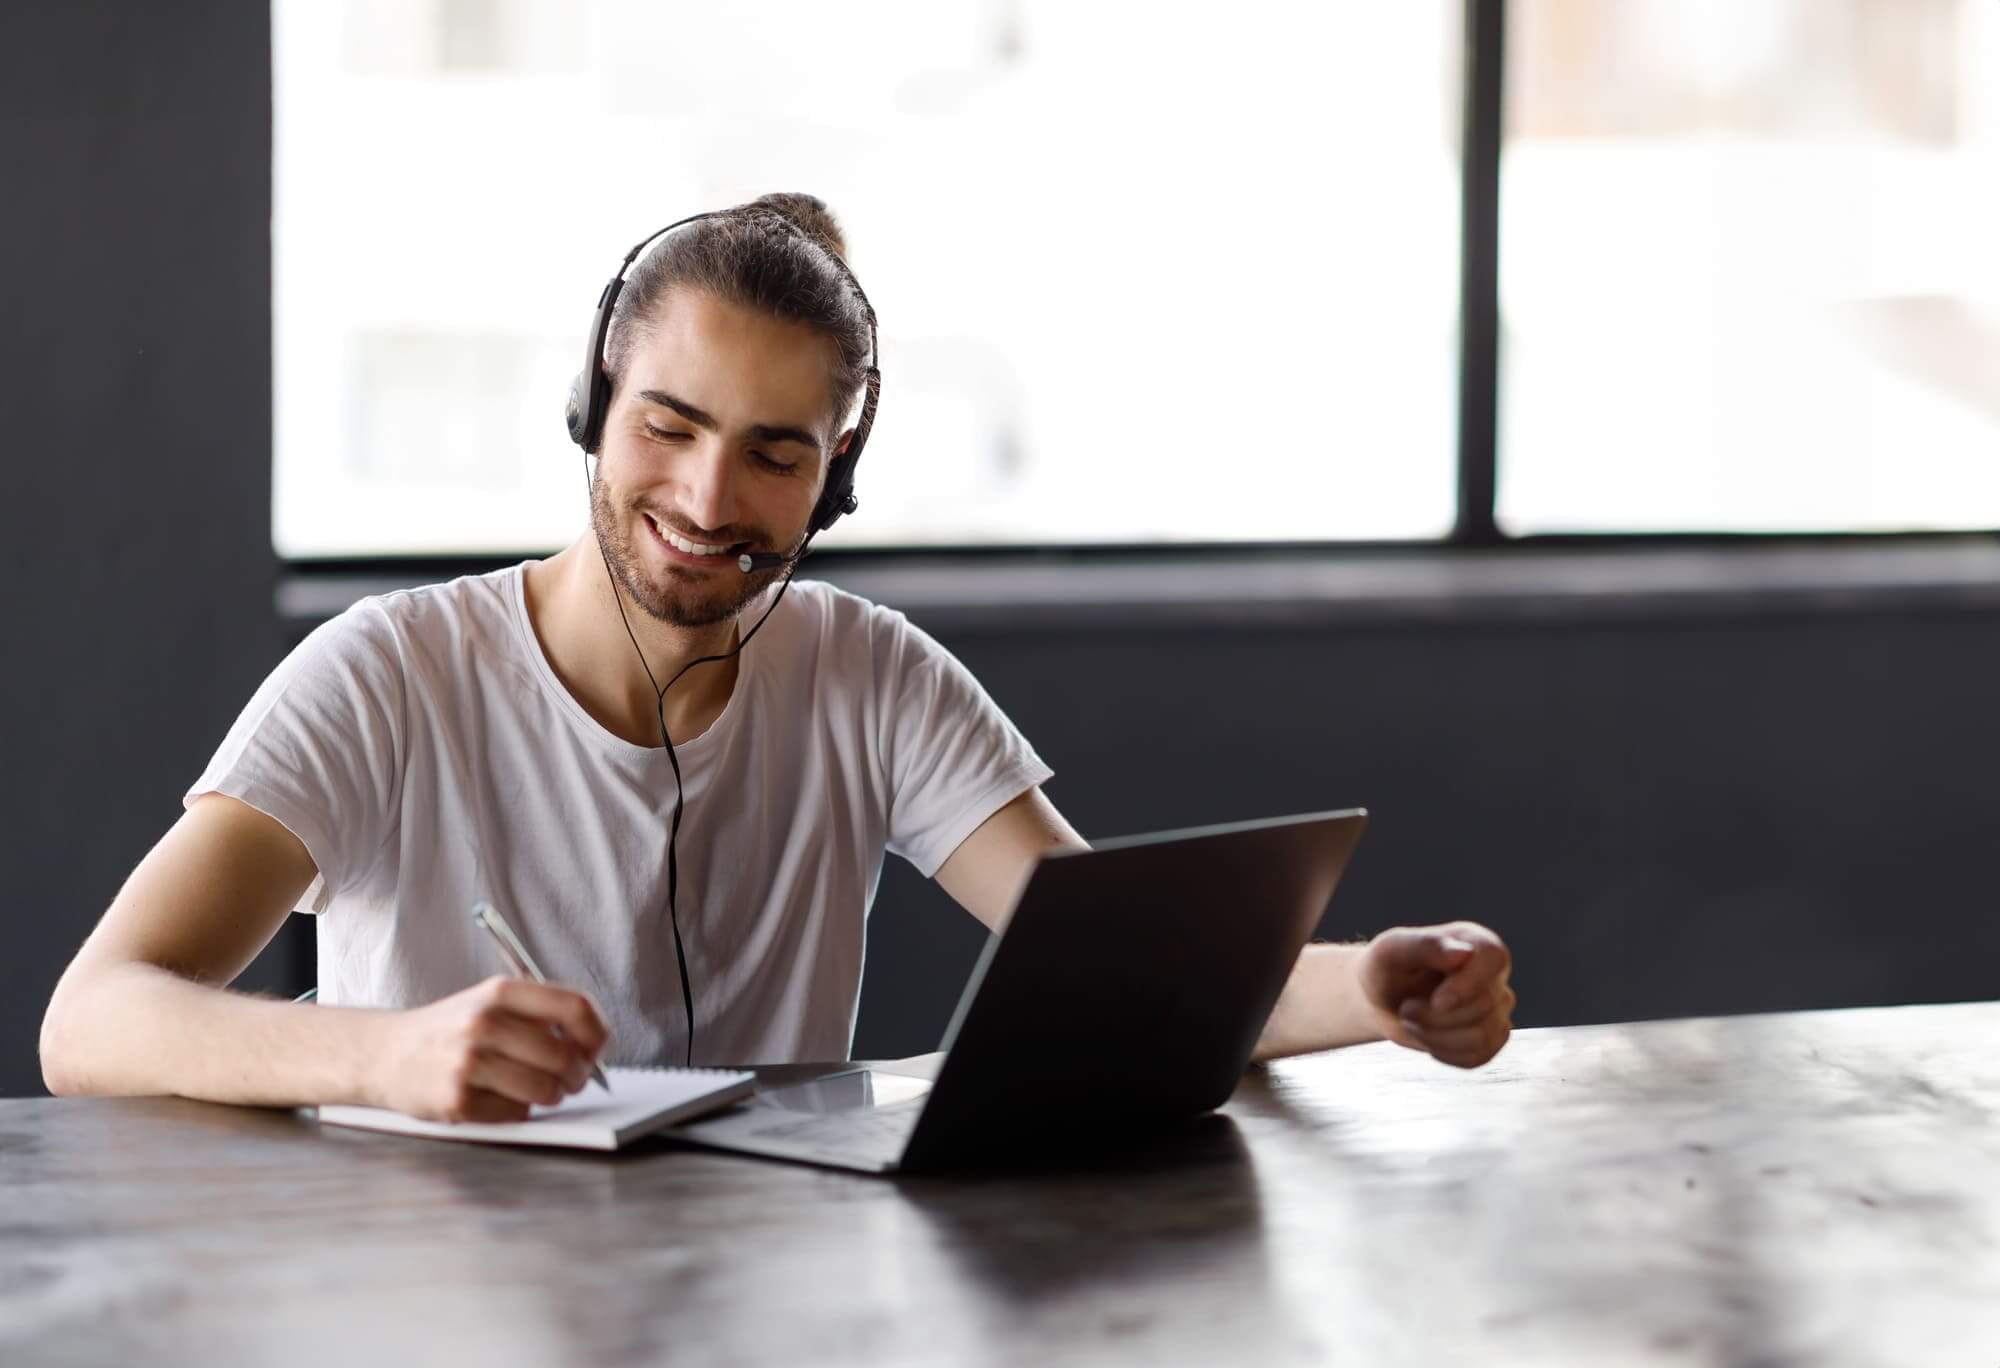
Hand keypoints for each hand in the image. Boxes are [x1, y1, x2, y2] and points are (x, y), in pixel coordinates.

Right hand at [367, 976, 610, 1122]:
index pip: (574, 1006)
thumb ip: (537, 1014)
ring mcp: (468, 1062)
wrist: (386, 1054)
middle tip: (572, 1080)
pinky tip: (499, 1098)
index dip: (596, 1033)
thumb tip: (593, 1045)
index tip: (597, 1049)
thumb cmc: (451, 1030)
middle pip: (564, 1055)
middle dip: (578, 1075)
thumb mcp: (490, 1003)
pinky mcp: (457, 1100)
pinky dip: (517, 1111)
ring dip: (551, 1096)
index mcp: (500, 992)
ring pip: (545, 1089)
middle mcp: (484, 1022)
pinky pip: (515, 1113)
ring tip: (538, 1090)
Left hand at [1356, 922, 1513, 1068]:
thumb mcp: (1392, 950)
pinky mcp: (1491, 1038)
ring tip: (1412, 1021)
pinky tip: (1427, 1038)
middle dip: (1434, 1015)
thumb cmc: (1387, 967)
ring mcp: (1497, 1008)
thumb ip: (1426, 946)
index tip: (1436, 1002)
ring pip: (1482, 1036)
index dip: (1468, 985)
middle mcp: (1493, 973)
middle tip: (1406, 1008)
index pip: (1494, 957)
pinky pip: (1478, 1057)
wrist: (1381, 1000)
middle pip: (1483, 1004)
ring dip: (1435, 1036)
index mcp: (1475, 941)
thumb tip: (1465, 953)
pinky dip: (1444, 1053)